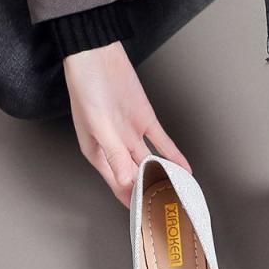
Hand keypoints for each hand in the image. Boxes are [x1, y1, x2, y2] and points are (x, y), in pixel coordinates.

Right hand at [64, 42, 189, 206]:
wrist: (96, 54)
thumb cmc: (85, 86)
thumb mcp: (98, 126)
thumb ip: (115, 155)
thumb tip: (126, 180)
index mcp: (98, 153)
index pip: (119, 185)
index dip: (132, 200)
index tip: (146, 214)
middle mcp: (116, 146)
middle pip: (137, 176)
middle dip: (151, 191)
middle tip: (167, 205)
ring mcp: (132, 134)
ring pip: (151, 161)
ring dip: (164, 174)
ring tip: (178, 189)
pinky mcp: (145, 121)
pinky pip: (162, 143)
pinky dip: (174, 155)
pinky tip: (184, 167)